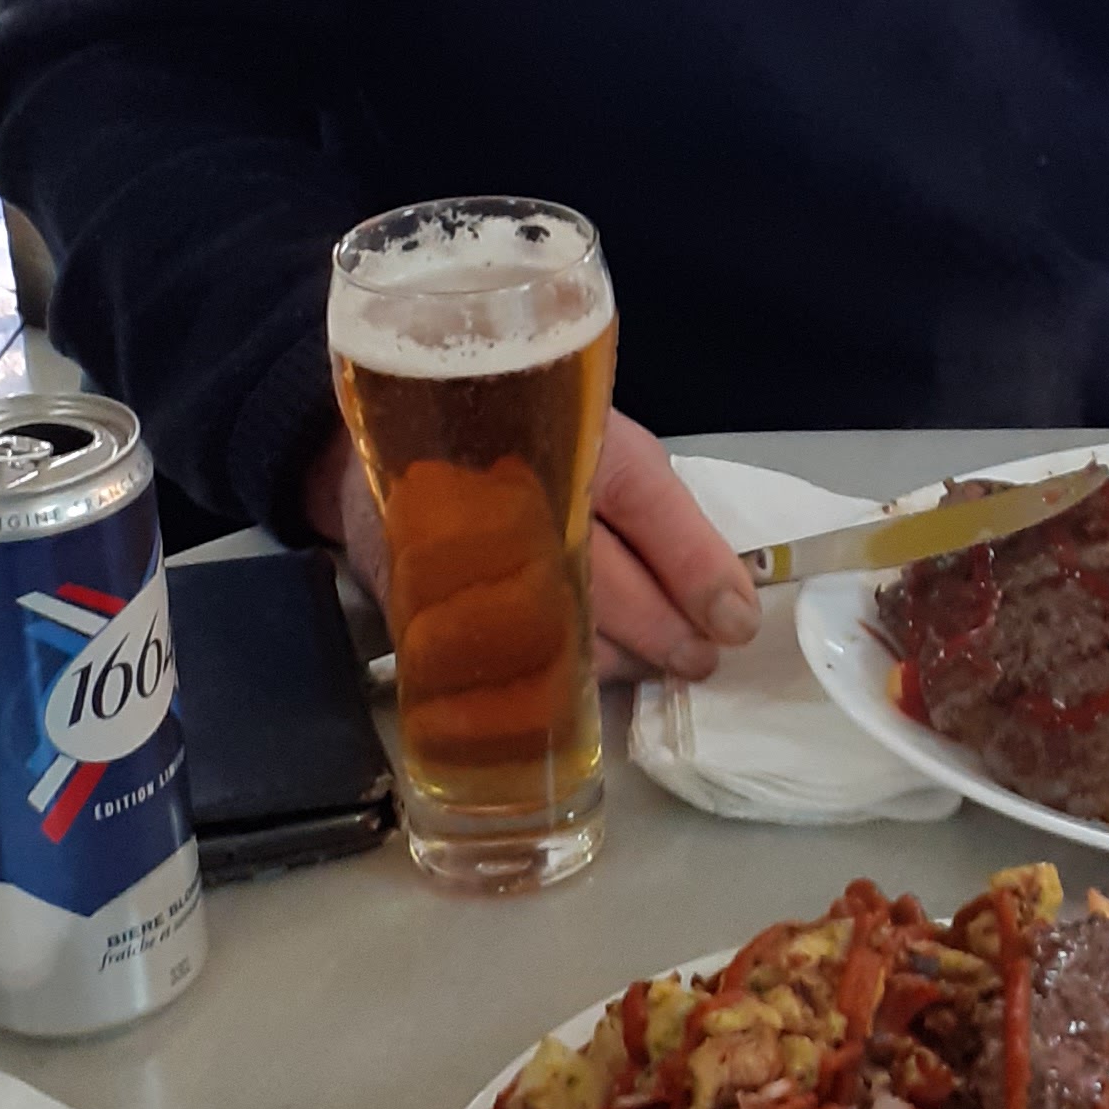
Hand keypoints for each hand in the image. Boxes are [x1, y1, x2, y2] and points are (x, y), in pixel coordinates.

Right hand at [301, 409, 759, 680]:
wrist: (370, 436)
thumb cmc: (510, 438)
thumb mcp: (587, 445)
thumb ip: (651, 514)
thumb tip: (728, 602)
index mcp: (555, 425)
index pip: (640, 495)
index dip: (694, 564)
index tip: (738, 621)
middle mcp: (501, 478)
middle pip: (597, 575)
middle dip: (661, 628)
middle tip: (701, 658)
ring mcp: (449, 540)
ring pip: (547, 623)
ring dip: (611, 659)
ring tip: (652, 667)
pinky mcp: (413, 594)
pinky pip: (485, 652)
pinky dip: (539, 677)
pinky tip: (575, 683)